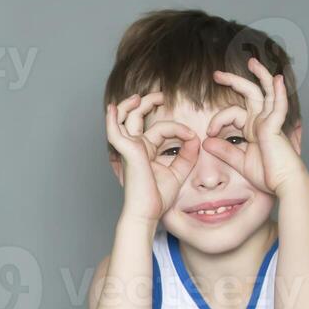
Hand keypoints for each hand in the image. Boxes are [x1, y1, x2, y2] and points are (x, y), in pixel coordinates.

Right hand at [106, 92, 200, 223]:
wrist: (148, 212)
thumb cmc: (158, 197)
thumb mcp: (178, 172)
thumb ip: (187, 155)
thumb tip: (196, 138)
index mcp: (145, 151)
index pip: (160, 129)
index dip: (178, 129)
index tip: (192, 137)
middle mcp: (135, 147)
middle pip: (136, 117)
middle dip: (147, 103)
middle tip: (160, 96)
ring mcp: (129, 148)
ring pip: (125, 119)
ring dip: (131, 105)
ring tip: (141, 97)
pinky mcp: (127, 152)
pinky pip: (116, 132)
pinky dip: (113, 120)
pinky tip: (113, 109)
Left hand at [204, 57, 306, 196]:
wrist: (284, 184)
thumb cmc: (267, 174)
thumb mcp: (239, 161)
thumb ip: (224, 150)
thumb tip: (206, 142)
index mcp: (255, 127)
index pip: (233, 113)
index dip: (217, 120)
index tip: (208, 133)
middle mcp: (263, 121)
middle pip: (250, 94)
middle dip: (234, 81)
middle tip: (216, 74)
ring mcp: (271, 121)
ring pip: (265, 92)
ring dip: (259, 75)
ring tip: (251, 61)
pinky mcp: (276, 127)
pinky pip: (278, 105)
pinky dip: (278, 92)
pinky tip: (276, 79)